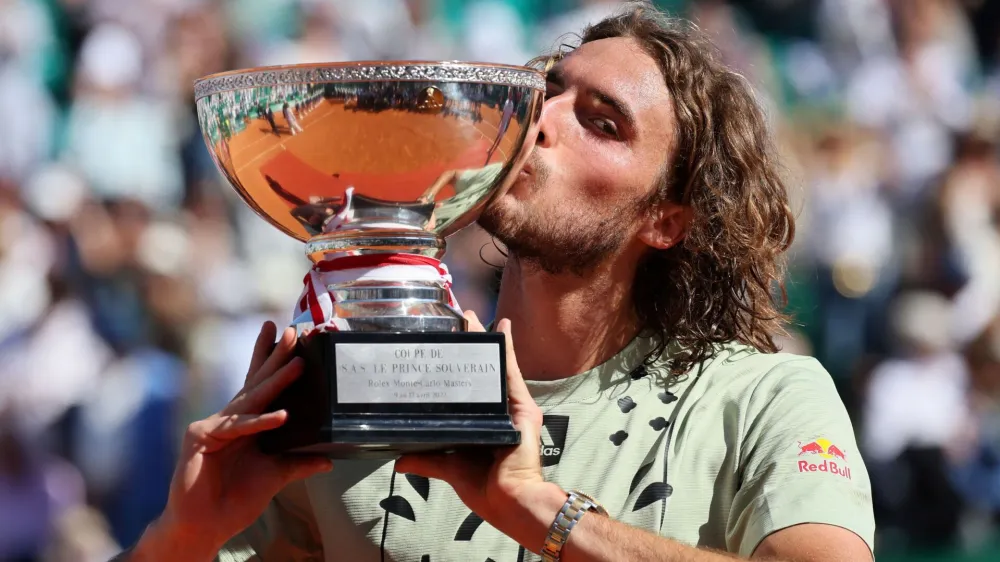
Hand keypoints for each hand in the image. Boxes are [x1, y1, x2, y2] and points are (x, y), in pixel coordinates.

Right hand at [152, 322, 332, 556]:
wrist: (206, 525)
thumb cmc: (235, 500)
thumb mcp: (276, 476)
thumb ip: (299, 464)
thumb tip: (329, 460)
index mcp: (246, 424)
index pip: (262, 386)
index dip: (273, 361)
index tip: (287, 336)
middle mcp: (230, 419)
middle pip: (257, 383)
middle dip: (274, 356)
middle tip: (290, 330)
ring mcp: (213, 425)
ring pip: (251, 400)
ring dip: (275, 381)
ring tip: (298, 364)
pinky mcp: (200, 436)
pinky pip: (237, 426)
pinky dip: (260, 422)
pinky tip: (281, 416)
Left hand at [394, 313, 552, 535]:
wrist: (510, 501)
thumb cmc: (486, 489)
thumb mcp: (449, 468)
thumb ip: (426, 460)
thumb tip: (399, 460)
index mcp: (483, 423)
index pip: (466, 389)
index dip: (456, 366)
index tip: (445, 345)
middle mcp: (498, 411)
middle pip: (479, 370)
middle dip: (470, 344)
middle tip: (458, 318)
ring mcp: (512, 407)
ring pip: (494, 365)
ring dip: (484, 339)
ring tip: (472, 317)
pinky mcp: (523, 408)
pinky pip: (511, 372)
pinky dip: (507, 349)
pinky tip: (503, 329)